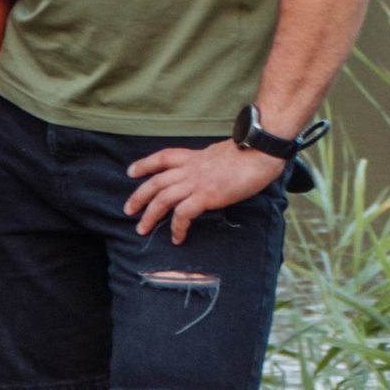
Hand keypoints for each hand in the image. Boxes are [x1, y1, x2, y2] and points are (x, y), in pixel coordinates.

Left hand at [123, 138, 283, 243]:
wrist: (260, 151)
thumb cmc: (250, 152)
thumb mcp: (223, 154)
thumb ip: (212, 163)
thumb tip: (213, 172)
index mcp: (195, 157)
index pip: (164, 157)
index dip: (145, 164)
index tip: (131, 171)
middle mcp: (191, 169)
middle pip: (156, 181)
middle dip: (139, 196)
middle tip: (128, 209)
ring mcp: (197, 182)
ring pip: (162, 198)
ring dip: (149, 215)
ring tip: (142, 229)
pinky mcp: (206, 196)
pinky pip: (183, 214)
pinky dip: (177, 227)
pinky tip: (177, 238)